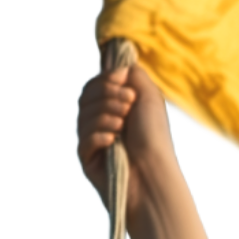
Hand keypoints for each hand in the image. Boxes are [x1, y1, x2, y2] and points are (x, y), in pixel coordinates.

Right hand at [76, 57, 180, 204]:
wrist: (155, 173)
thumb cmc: (155, 137)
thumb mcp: (149, 96)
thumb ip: (133, 74)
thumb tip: (115, 65)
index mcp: (114, 105)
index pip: (95, 84)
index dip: (106, 81)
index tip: (125, 85)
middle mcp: (102, 121)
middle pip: (86, 97)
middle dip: (108, 97)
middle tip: (129, 106)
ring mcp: (93, 140)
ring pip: (83, 117)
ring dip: (106, 116)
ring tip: (123, 126)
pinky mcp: (88, 159)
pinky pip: (83, 140)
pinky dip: (98, 136)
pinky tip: (113, 141)